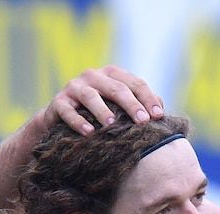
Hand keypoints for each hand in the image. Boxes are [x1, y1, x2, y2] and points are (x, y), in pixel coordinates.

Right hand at [42, 65, 164, 135]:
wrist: (61, 119)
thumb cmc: (98, 113)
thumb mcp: (118, 106)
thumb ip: (139, 104)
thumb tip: (161, 109)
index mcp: (111, 75)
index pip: (135, 83)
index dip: (148, 98)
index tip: (158, 116)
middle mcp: (93, 76)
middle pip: (116, 88)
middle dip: (131, 105)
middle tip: (143, 121)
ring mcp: (74, 88)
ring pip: (90, 96)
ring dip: (102, 110)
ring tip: (112, 124)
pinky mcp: (58, 102)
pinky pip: (68, 111)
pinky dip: (78, 121)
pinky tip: (89, 132)